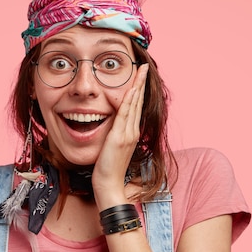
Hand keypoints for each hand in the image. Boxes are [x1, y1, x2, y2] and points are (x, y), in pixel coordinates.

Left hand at [92, 63, 148, 209]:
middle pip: (139, 102)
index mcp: (131, 133)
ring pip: (134, 105)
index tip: (139, 76)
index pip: (136, 106)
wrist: (109, 185)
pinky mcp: (119, 138)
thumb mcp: (112, 148)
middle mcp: (133, 131)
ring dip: (137, 86)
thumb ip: (113, 135)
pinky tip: (131, 89)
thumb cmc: (108, 170)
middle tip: (143, 67)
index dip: (138, 90)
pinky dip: (129, 101)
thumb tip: (109, 124)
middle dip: (141, 83)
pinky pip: (125, 115)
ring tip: (140, 71)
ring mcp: (128, 134)